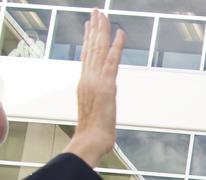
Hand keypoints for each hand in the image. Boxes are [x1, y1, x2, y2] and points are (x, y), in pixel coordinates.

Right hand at [64, 11, 123, 168]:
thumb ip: (98, 104)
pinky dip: (116, 46)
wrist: (91, 140)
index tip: (89, 26)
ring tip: (103, 15)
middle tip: (96, 12)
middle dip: (94, 29)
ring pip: (98, 50)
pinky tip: (120, 34)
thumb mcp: (95, 114)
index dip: (88, 40)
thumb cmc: (93, 134)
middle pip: (91, 48)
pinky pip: (112, 61)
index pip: (86, 56)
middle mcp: (88, 78)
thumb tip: (103, 105)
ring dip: (102, 31)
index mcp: (85, 84)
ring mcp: (96, 81)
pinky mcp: (106, 86)